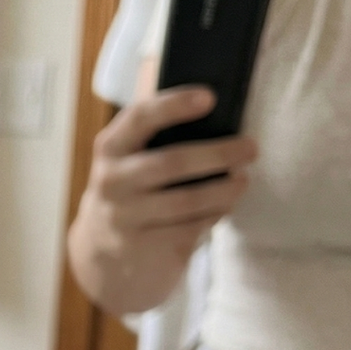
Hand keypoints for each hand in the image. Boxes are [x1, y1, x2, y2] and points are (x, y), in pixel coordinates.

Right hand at [67, 86, 257, 315]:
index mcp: (110, 149)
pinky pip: (189, 230)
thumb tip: (220, 121)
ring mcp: (124, 220)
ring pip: (187, 201)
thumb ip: (156, 138)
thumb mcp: (128, 160)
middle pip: (172, 162)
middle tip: (251, 148)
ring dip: (225, 190)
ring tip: (243, 181)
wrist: (100, 251)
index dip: (174, 105)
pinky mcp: (143, 250)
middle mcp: (112, 183)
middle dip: (219, 153)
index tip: (210, 97)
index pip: (140, 118)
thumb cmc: (131, 191)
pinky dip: (213, 216)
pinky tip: (223, 208)